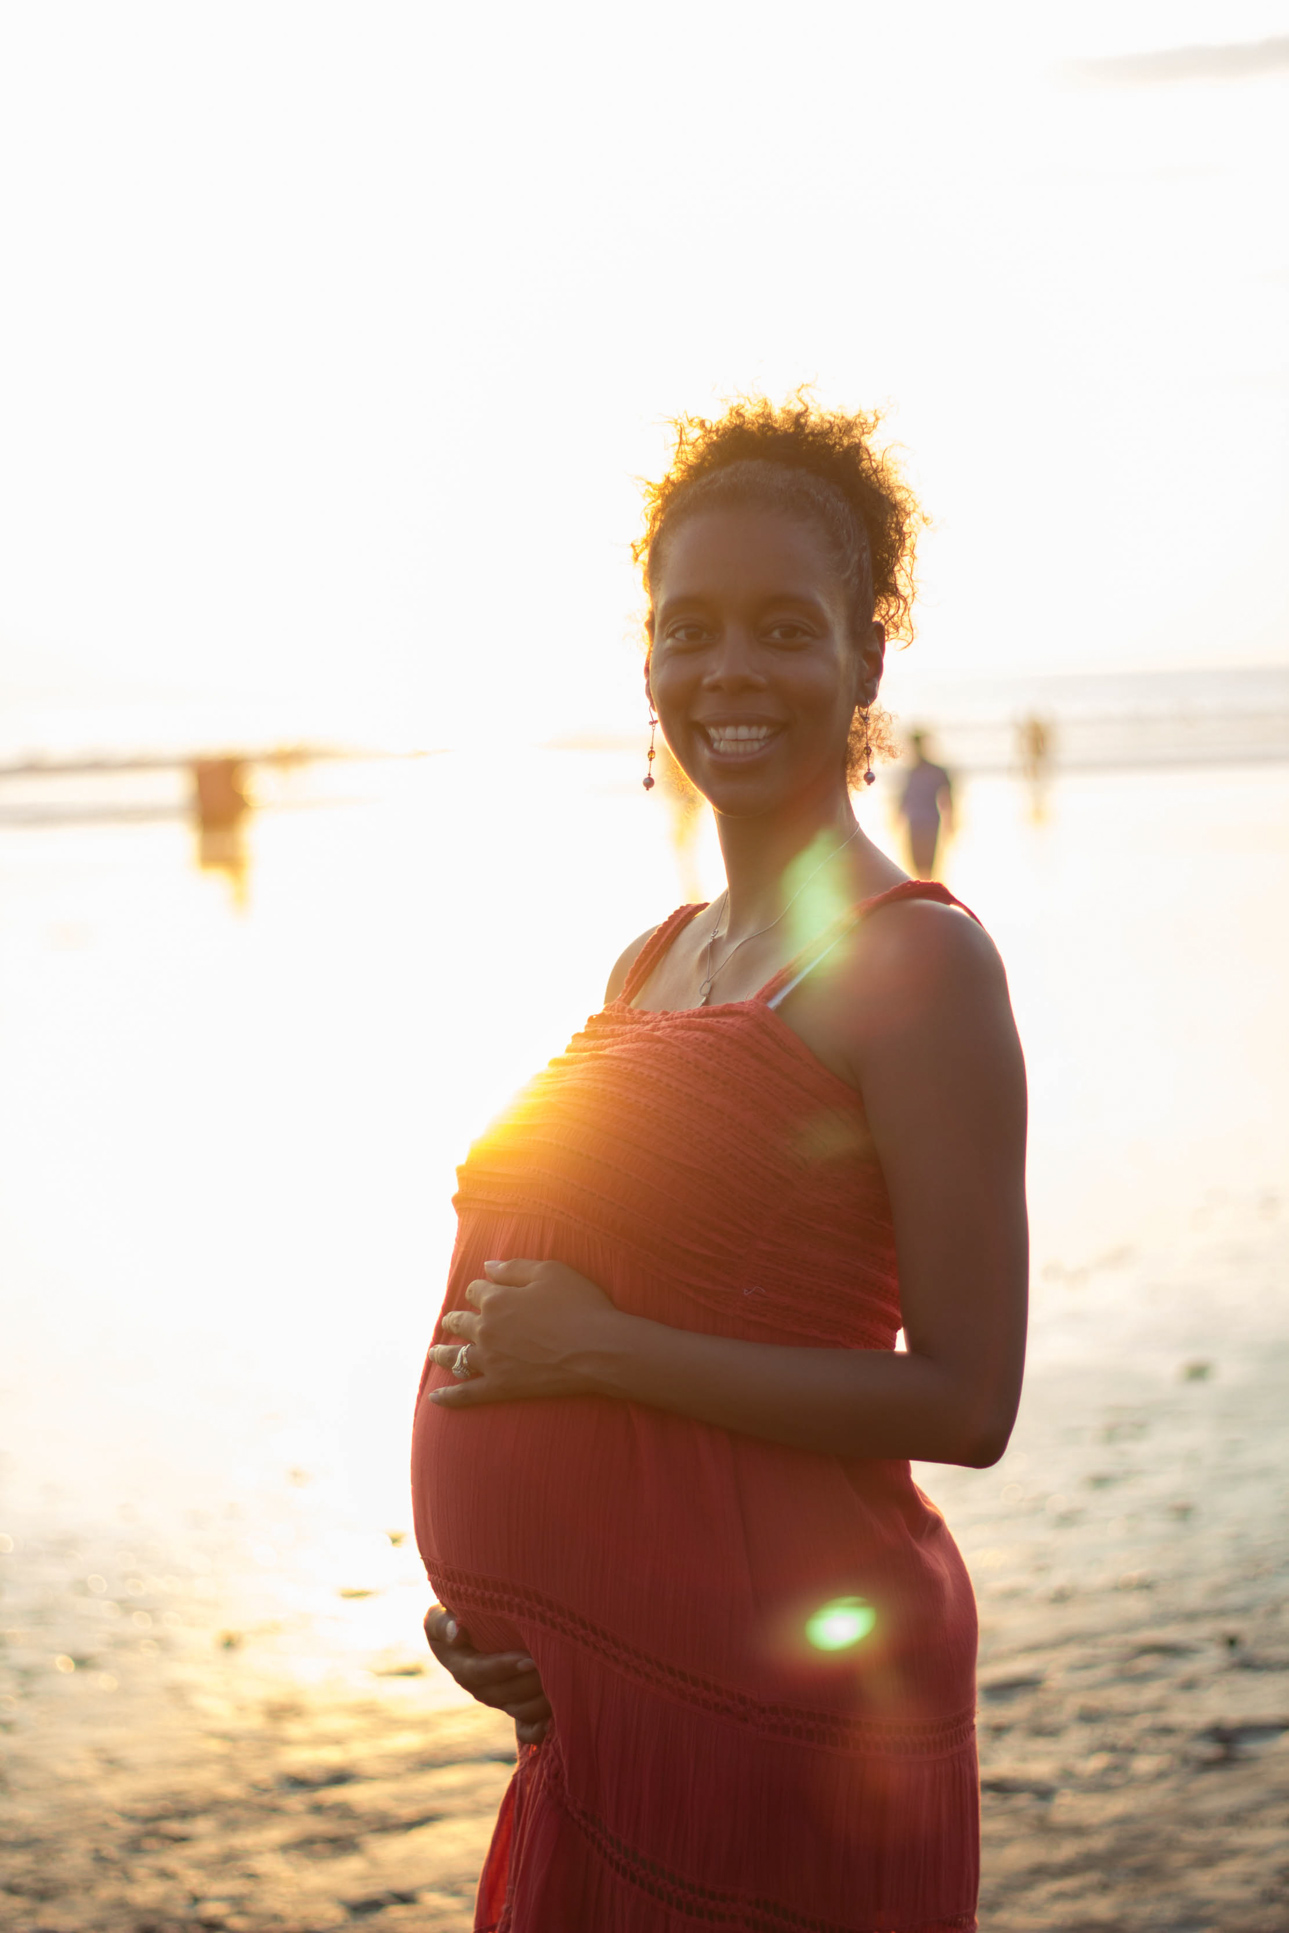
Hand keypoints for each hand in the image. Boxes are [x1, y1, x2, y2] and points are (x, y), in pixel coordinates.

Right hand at [423, 1603, 550, 1744]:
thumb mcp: (439, 1616)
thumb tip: (458, 1631)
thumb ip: (443, 1623)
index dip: (505, 1668)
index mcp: (462, 1667)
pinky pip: (525, 1730)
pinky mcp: (514, 1706)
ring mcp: (499, 1700)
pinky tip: (552, 1721)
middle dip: (532, 1682)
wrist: (467, 1630)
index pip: (482, 1672)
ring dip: (540, 1701)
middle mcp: (480, 1689)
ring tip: (563, 1682)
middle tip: (559, 1666)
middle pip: (506, 1693)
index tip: (529, 1659)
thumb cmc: (453, 1616)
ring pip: (520, 1710)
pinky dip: (537, 1731)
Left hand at [428, 1257, 622, 1407]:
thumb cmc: (580, 1306)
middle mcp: (486, 1329)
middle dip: (453, 1320)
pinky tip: (435, 1397)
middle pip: (460, 1323)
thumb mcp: (550, 1272)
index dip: (480, 1290)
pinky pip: (466, 1394)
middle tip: (449, 1321)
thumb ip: (514, 1268)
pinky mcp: (500, 1387)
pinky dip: (448, 1396)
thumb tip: (487, 1266)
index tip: (484, 1291)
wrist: (597, 1349)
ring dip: (442, 1353)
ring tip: (433, 1353)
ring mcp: (490, 1361)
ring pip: (456, 1357)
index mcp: (496, 1299)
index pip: (476, 1291)